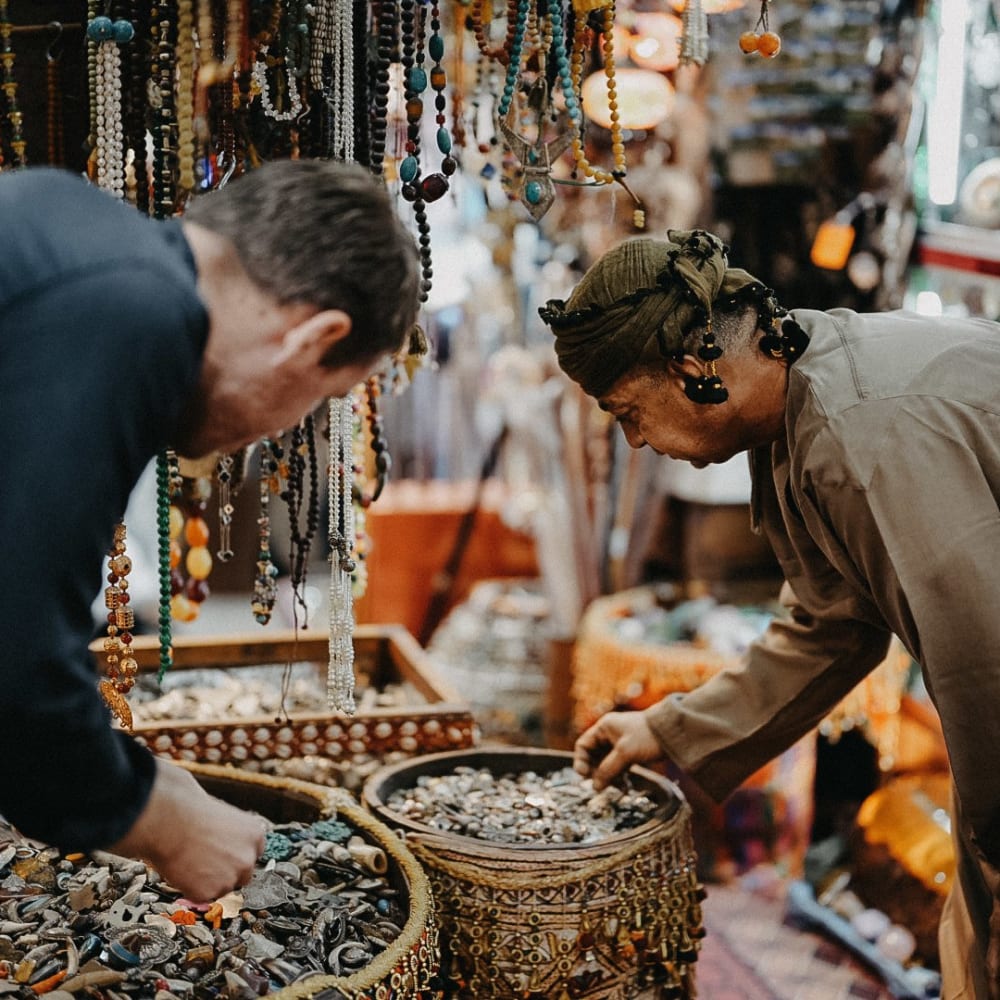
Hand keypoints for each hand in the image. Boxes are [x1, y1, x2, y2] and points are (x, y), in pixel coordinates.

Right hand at [109, 758, 267, 901]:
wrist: (169, 821)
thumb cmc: (189, 810)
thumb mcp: (223, 814)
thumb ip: (232, 832)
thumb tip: (226, 837)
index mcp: (255, 834)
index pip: (253, 853)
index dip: (236, 855)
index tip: (224, 854)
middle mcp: (248, 857)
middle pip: (243, 873)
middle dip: (227, 871)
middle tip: (206, 862)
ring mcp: (230, 877)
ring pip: (222, 887)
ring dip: (209, 880)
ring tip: (191, 860)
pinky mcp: (209, 893)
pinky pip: (202, 896)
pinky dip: (192, 888)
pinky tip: (184, 869)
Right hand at [573, 711, 663, 790]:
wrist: (673, 733)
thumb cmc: (647, 737)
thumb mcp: (625, 753)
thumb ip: (608, 769)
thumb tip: (595, 786)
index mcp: (604, 728)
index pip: (583, 745)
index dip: (581, 761)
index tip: (584, 776)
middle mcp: (609, 734)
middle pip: (593, 756)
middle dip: (596, 771)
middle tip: (601, 785)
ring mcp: (619, 743)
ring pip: (605, 762)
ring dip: (608, 775)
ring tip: (616, 786)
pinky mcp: (629, 751)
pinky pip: (617, 765)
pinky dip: (618, 775)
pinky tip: (624, 785)